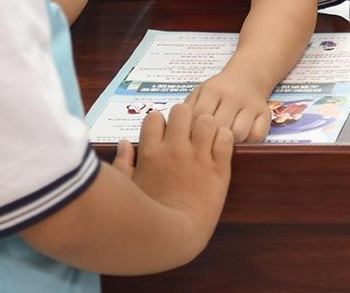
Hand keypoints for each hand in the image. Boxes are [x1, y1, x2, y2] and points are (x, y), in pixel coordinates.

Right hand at [127, 103, 232, 250]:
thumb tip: (123, 143)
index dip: (160, 123)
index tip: (164, 135)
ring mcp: (198, 157)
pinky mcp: (220, 168)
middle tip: (187, 132)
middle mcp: (174, 150)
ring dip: (206, 126)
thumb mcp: (127, 190)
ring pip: (207, 119)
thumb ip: (123, 164)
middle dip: (184, 117)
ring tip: (205, 139)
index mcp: (150, 153)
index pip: (154, 117)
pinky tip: (218, 149)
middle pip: (181, 110)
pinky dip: (224, 138)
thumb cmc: (146, 218)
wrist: (175, 239)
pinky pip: (226, 137)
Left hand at [186, 65, 273, 142]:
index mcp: (213, 89)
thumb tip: (174, 133)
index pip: (200, 116)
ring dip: (230, 142)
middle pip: (219, 126)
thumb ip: (188, 110)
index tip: (189, 141)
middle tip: (206, 147)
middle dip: (210, 140)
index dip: (192, 132)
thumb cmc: (217, 91)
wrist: (247, 76)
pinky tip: (241, 139)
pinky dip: (249, 141)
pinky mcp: (266, 113)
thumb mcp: (199, 93)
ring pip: (239, 133)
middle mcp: (234, 95)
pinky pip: (257, 135)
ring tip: (223, 143)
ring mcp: (252, 104)